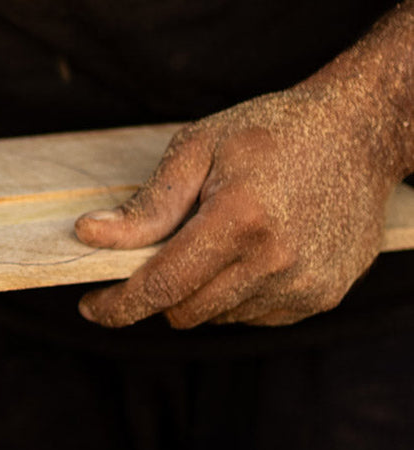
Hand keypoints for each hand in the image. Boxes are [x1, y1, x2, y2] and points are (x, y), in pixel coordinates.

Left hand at [73, 83, 405, 328]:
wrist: (359, 135)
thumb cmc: (271, 132)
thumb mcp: (198, 149)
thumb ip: (147, 203)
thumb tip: (90, 234)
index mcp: (239, 220)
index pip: (162, 286)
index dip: (118, 305)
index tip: (90, 307)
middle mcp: (275, 261)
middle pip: (185, 311)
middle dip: (158, 292)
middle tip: (156, 254)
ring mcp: (304, 285)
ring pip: (217, 316)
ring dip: (200, 291)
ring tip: (218, 237)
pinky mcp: (321, 298)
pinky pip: (253, 315)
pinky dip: (235, 294)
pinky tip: (249, 251)